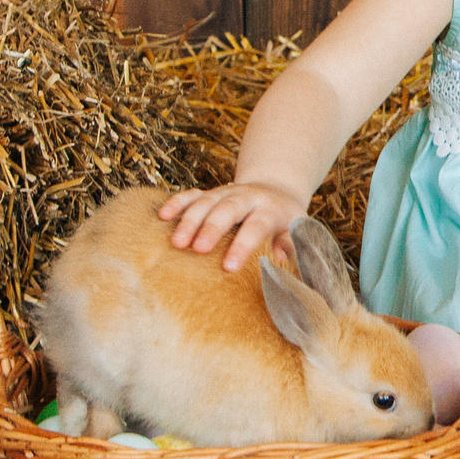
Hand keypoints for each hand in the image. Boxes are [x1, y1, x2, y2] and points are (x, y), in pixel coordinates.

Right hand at [157, 183, 303, 270]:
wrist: (276, 191)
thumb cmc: (286, 222)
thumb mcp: (296, 232)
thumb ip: (290, 247)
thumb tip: (278, 262)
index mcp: (270, 209)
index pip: (255, 227)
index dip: (242, 246)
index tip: (229, 267)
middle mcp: (246, 197)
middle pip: (227, 209)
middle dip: (211, 228)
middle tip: (197, 249)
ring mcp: (226, 192)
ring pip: (206, 202)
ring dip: (190, 220)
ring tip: (176, 242)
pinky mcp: (210, 193)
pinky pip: (191, 194)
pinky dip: (177, 203)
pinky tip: (163, 216)